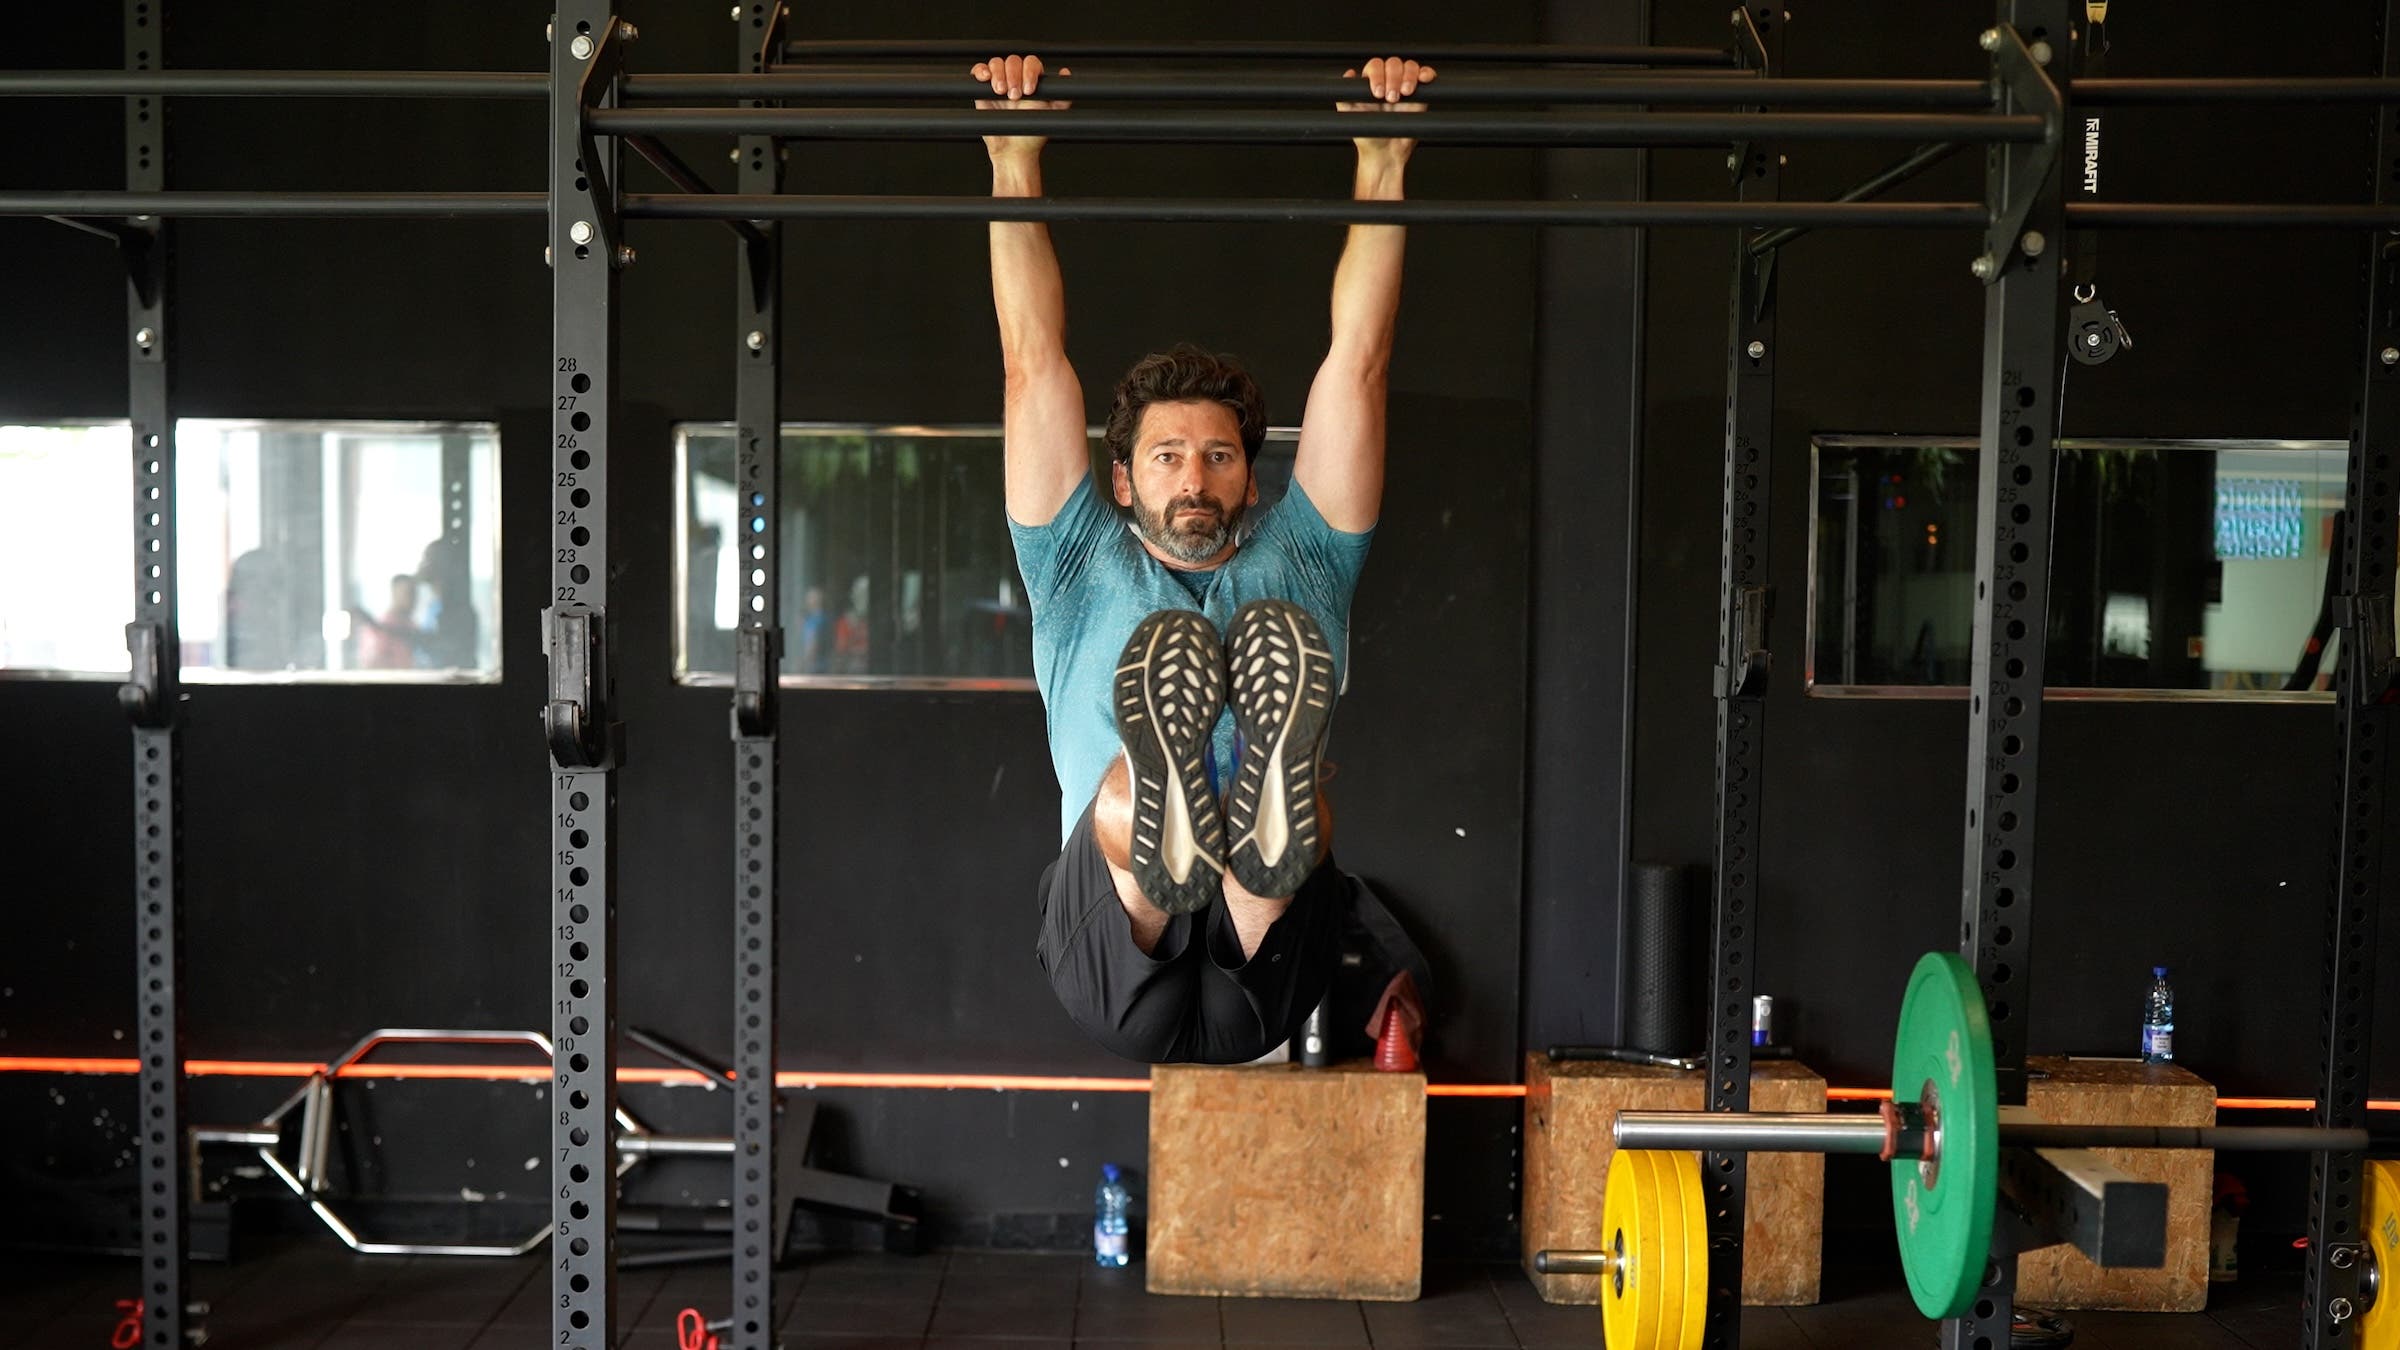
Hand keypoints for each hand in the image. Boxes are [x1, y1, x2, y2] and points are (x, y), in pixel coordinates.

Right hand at [973, 54, 1070, 163]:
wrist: (1013, 149)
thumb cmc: (1032, 132)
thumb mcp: (1052, 113)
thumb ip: (1062, 95)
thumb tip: (1065, 73)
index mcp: (1032, 80)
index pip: (1031, 63)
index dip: (1029, 72)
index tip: (1029, 90)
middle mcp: (1016, 78)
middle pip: (1013, 60)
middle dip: (1013, 76)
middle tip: (1014, 96)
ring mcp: (999, 82)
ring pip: (997, 63)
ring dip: (998, 74)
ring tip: (1001, 92)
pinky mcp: (983, 89)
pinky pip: (979, 71)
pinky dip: (981, 70)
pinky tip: (986, 79)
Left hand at [1338, 57, 1433, 171]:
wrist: (1387, 153)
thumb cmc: (1368, 135)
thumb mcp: (1350, 116)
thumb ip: (1345, 96)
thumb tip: (1348, 74)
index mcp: (1372, 82)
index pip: (1375, 66)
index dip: (1377, 75)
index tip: (1377, 93)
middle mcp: (1389, 81)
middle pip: (1394, 63)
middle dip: (1393, 78)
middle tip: (1391, 98)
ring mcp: (1405, 85)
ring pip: (1410, 66)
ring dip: (1409, 76)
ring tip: (1405, 93)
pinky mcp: (1421, 93)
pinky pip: (1426, 75)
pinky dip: (1427, 73)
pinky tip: (1424, 79)